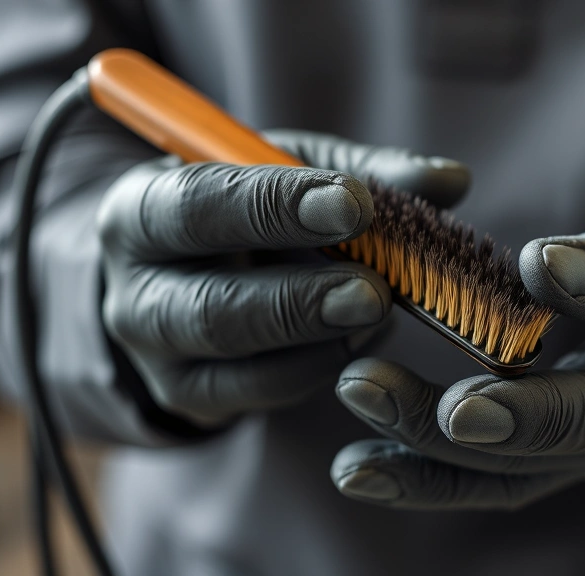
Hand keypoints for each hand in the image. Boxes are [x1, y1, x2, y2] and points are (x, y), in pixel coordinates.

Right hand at [98, 130, 468, 424]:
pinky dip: (320, 365)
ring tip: (378, 311)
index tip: (354, 203)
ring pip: (237, 360)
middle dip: (300, 299)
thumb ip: (361, 171)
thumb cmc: (239, 206)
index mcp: (142, 208)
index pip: (199, 206)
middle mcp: (135, 289)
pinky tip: (359, 337)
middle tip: (374, 289)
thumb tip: (450, 180)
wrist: (176, 271)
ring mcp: (160, 355)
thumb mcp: (283, 171)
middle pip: (210, 307)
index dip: (277, 205)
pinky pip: (261, 392)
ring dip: (318, 337)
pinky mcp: (193, 396)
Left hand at [331, 198, 584, 508]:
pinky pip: (492, 463)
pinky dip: (434, 461)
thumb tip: (542, 267)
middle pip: (519, 457)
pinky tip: (375, 449)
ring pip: (496, 478)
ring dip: (421, 472)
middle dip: (434, 433)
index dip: (519, 413)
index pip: (581, 414)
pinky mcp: (559, 434)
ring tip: (349, 467)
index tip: (456, 404)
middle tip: (356, 389)